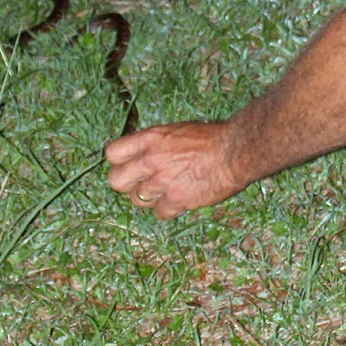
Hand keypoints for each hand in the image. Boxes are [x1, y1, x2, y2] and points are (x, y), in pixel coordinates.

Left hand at [105, 120, 244, 219]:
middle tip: (142, 183)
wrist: (234, 151)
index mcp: (149, 138)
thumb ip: (154, 144)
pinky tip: (180, 200)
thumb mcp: (176, 131)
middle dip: (127, 185)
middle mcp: (150, 160)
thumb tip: (141, 156)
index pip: (112, 154)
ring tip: (167, 191)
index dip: (119, 163)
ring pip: (137, 200)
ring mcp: (162, 181)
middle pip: (116, 181)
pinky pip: (159, 213)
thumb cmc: (210, 138)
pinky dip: (168, 210)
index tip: (129, 166)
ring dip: (150, 198)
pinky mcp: (176, 200)